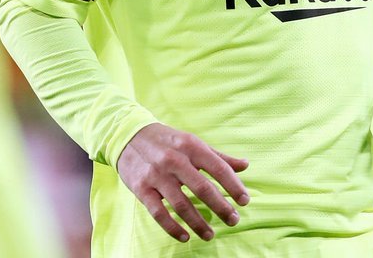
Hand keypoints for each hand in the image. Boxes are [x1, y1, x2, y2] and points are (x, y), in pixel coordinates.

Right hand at [116, 123, 249, 242]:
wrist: (127, 135)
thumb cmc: (167, 141)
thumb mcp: (192, 142)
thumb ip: (218, 157)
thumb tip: (245, 165)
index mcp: (191, 146)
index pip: (218, 168)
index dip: (234, 186)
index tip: (245, 201)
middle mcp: (175, 160)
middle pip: (203, 189)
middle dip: (221, 208)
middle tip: (233, 220)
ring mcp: (157, 175)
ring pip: (182, 205)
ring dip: (198, 223)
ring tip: (210, 235)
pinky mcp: (141, 188)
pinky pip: (159, 213)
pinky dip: (172, 228)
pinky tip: (185, 236)